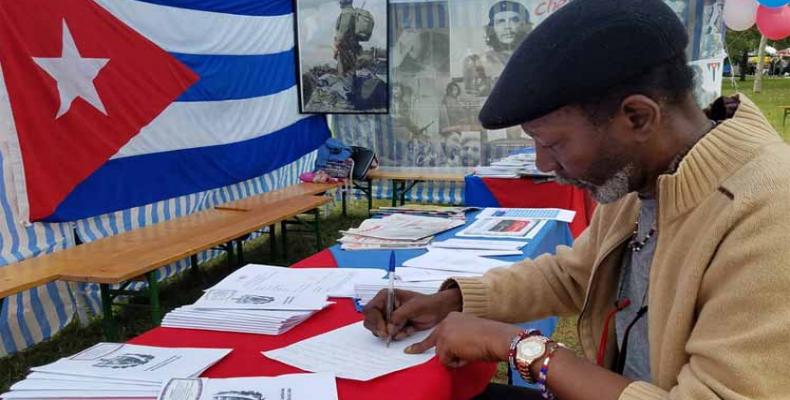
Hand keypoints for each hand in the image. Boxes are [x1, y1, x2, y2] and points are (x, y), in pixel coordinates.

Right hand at [363, 288, 461, 340]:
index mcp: (386, 296)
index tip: (384, 330)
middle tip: (389, 335)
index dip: (375, 320)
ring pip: (377, 329)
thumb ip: (399, 316)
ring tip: (403, 330)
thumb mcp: (414, 307)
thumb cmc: (427, 304)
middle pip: (370, 320)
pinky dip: (397, 336)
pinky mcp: (393, 326)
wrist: (438, 311)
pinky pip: (388, 335)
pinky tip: (407, 331)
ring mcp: (388, 317)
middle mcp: (384, 306)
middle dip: (379, 329)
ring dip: (389, 333)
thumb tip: (388, 327)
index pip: (371, 309)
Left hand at [404, 312, 521, 367]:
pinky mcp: (445, 343)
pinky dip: (456, 363)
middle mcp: (446, 322)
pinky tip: (467, 355)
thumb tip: (451, 353)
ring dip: (454, 359)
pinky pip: (445, 361)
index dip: (428, 343)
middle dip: (427, 349)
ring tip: (469, 353)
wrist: (497, 337)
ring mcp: (444, 332)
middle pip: (434, 342)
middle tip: (408, 351)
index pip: (438, 332)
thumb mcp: (471, 333)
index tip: (412, 348)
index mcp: (453, 317)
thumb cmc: (490, 337)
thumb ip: (458, 339)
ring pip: (441, 354)